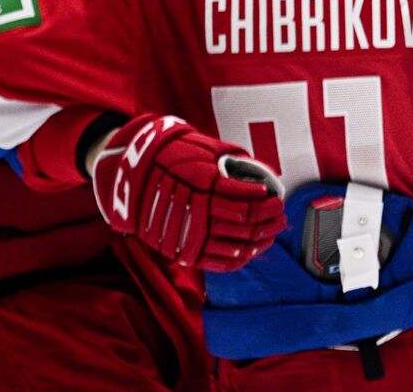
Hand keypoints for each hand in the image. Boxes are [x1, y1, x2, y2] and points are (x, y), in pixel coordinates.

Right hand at [91, 114, 285, 271]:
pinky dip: (240, 257)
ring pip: (237, 245)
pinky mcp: (183, 251)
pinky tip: (251, 248)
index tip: (277, 197)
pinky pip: (219, 262)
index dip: (268, 203)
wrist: (131, 179)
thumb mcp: (203, 149)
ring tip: (272, 231)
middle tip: (280, 215)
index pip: (247, 202)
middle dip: (270, 221)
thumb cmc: (172, 157)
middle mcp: (197, 211)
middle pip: (247, 224)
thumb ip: (233, 162)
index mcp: (204, 185)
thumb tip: (263, 174)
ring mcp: (189, 234)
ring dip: (261, 240)